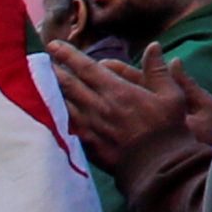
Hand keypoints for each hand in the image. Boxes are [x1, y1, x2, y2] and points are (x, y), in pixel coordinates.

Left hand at [50, 40, 211, 170]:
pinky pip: (66, 126)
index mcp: (117, 91)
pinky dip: (56, 115)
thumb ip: (158, 70)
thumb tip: (153, 46)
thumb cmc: (167, 129)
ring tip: (40, 82)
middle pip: (69, 84)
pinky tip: (49, 111)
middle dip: (53, 70)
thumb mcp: (171, 95)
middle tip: (41, 61)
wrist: (158, 166)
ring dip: (51, 91)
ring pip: (63, 104)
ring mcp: (90, 127)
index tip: (53, 45)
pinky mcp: (87, 144)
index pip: (86, 68)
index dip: (68, 55)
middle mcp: (99, 107)